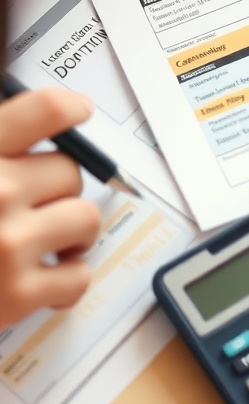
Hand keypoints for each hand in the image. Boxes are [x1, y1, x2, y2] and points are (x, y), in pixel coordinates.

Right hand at [0, 87, 100, 327]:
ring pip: (84, 219)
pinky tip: (45, 274)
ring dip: (73, 231)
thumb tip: (44, 125)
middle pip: (69, 171)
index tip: (78, 111)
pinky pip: (78, 275)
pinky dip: (68, 277)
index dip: (69, 108)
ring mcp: (8, 244)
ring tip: (50, 239)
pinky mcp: (18, 294)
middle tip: (38, 204)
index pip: (44, 110)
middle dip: (59, 189)